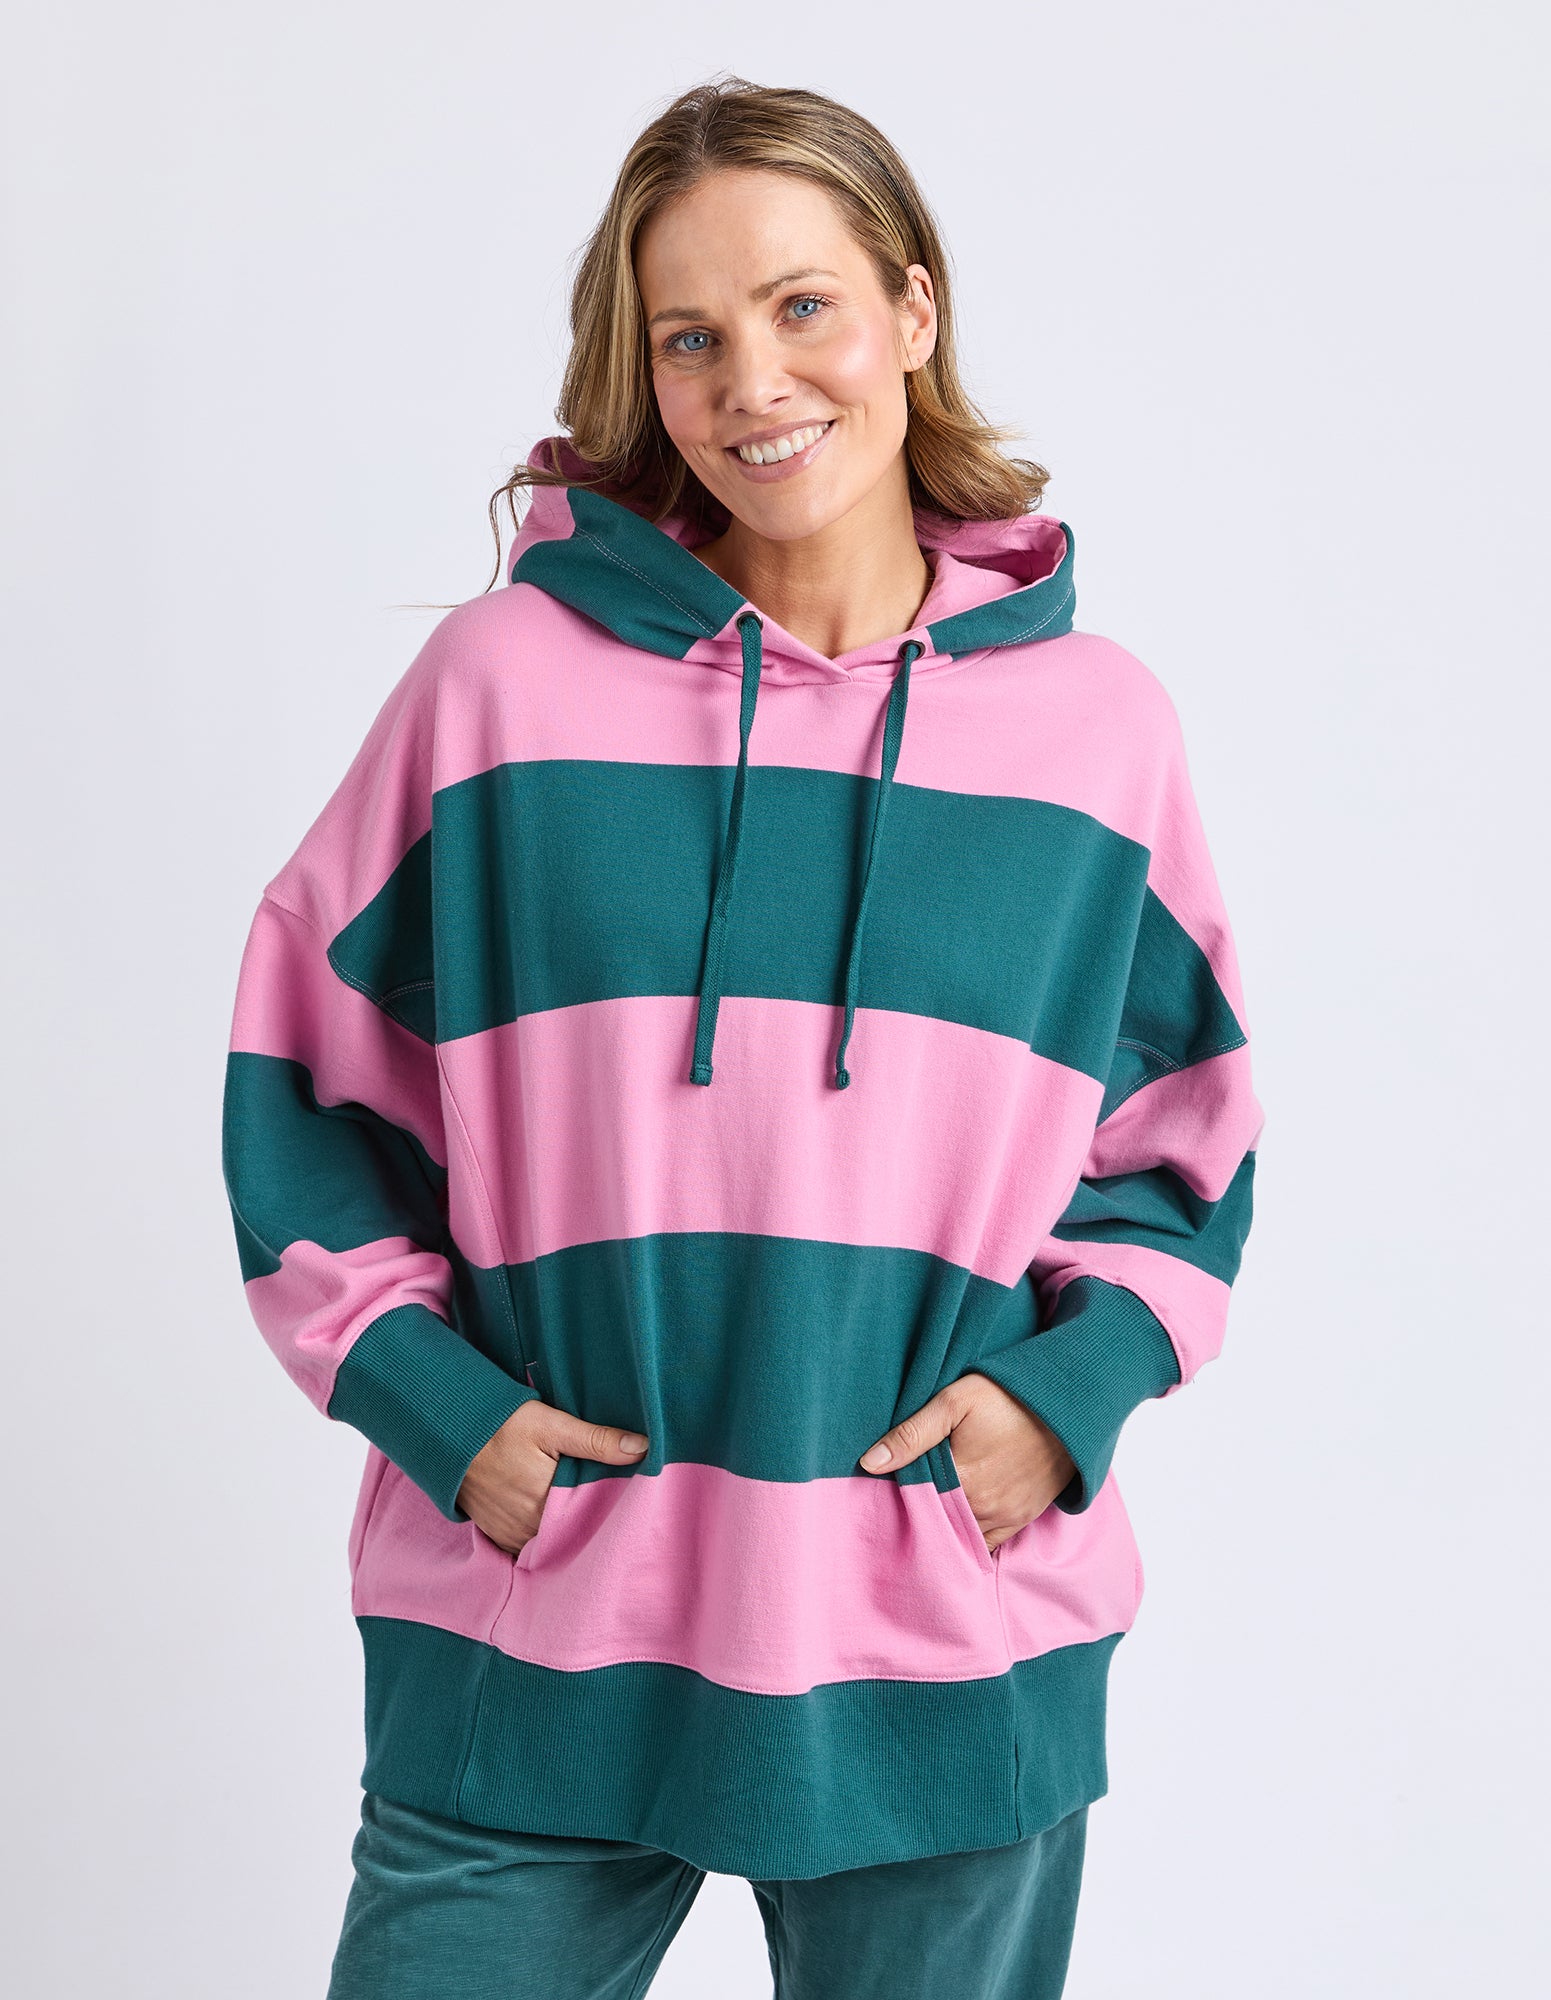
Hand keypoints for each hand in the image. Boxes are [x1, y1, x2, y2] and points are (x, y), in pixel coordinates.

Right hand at [456, 1400, 648, 1556]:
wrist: (447, 1431)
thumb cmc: (500, 1424)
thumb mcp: (551, 1424)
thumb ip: (596, 1440)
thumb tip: (642, 1448)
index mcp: (547, 1502)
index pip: (592, 1517)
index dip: (609, 1506)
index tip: (626, 1495)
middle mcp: (528, 1526)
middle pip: (572, 1531)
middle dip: (589, 1518)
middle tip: (607, 1500)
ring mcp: (511, 1534)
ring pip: (551, 1540)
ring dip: (566, 1528)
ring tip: (582, 1507)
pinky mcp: (498, 1535)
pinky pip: (530, 1544)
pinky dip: (543, 1533)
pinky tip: (554, 1515)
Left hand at [857, 1373, 1075, 1552]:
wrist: (1069, 1404)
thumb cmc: (1009, 1396)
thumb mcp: (955, 1401)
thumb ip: (912, 1434)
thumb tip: (869, 1463)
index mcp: (963, 1481)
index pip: (915, 1505)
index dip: (898, 1500)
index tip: (881, 1496)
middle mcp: (985, 1508)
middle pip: (937, 1526)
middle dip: (918, 1521)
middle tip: (896, 1512)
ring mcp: (1007, 1517)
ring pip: (962, 1539)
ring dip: (944, 1532)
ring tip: (924, 1519)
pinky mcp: (1023, 1518)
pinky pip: (989, 1544)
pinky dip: (970, 1539)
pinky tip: (954, 1528)